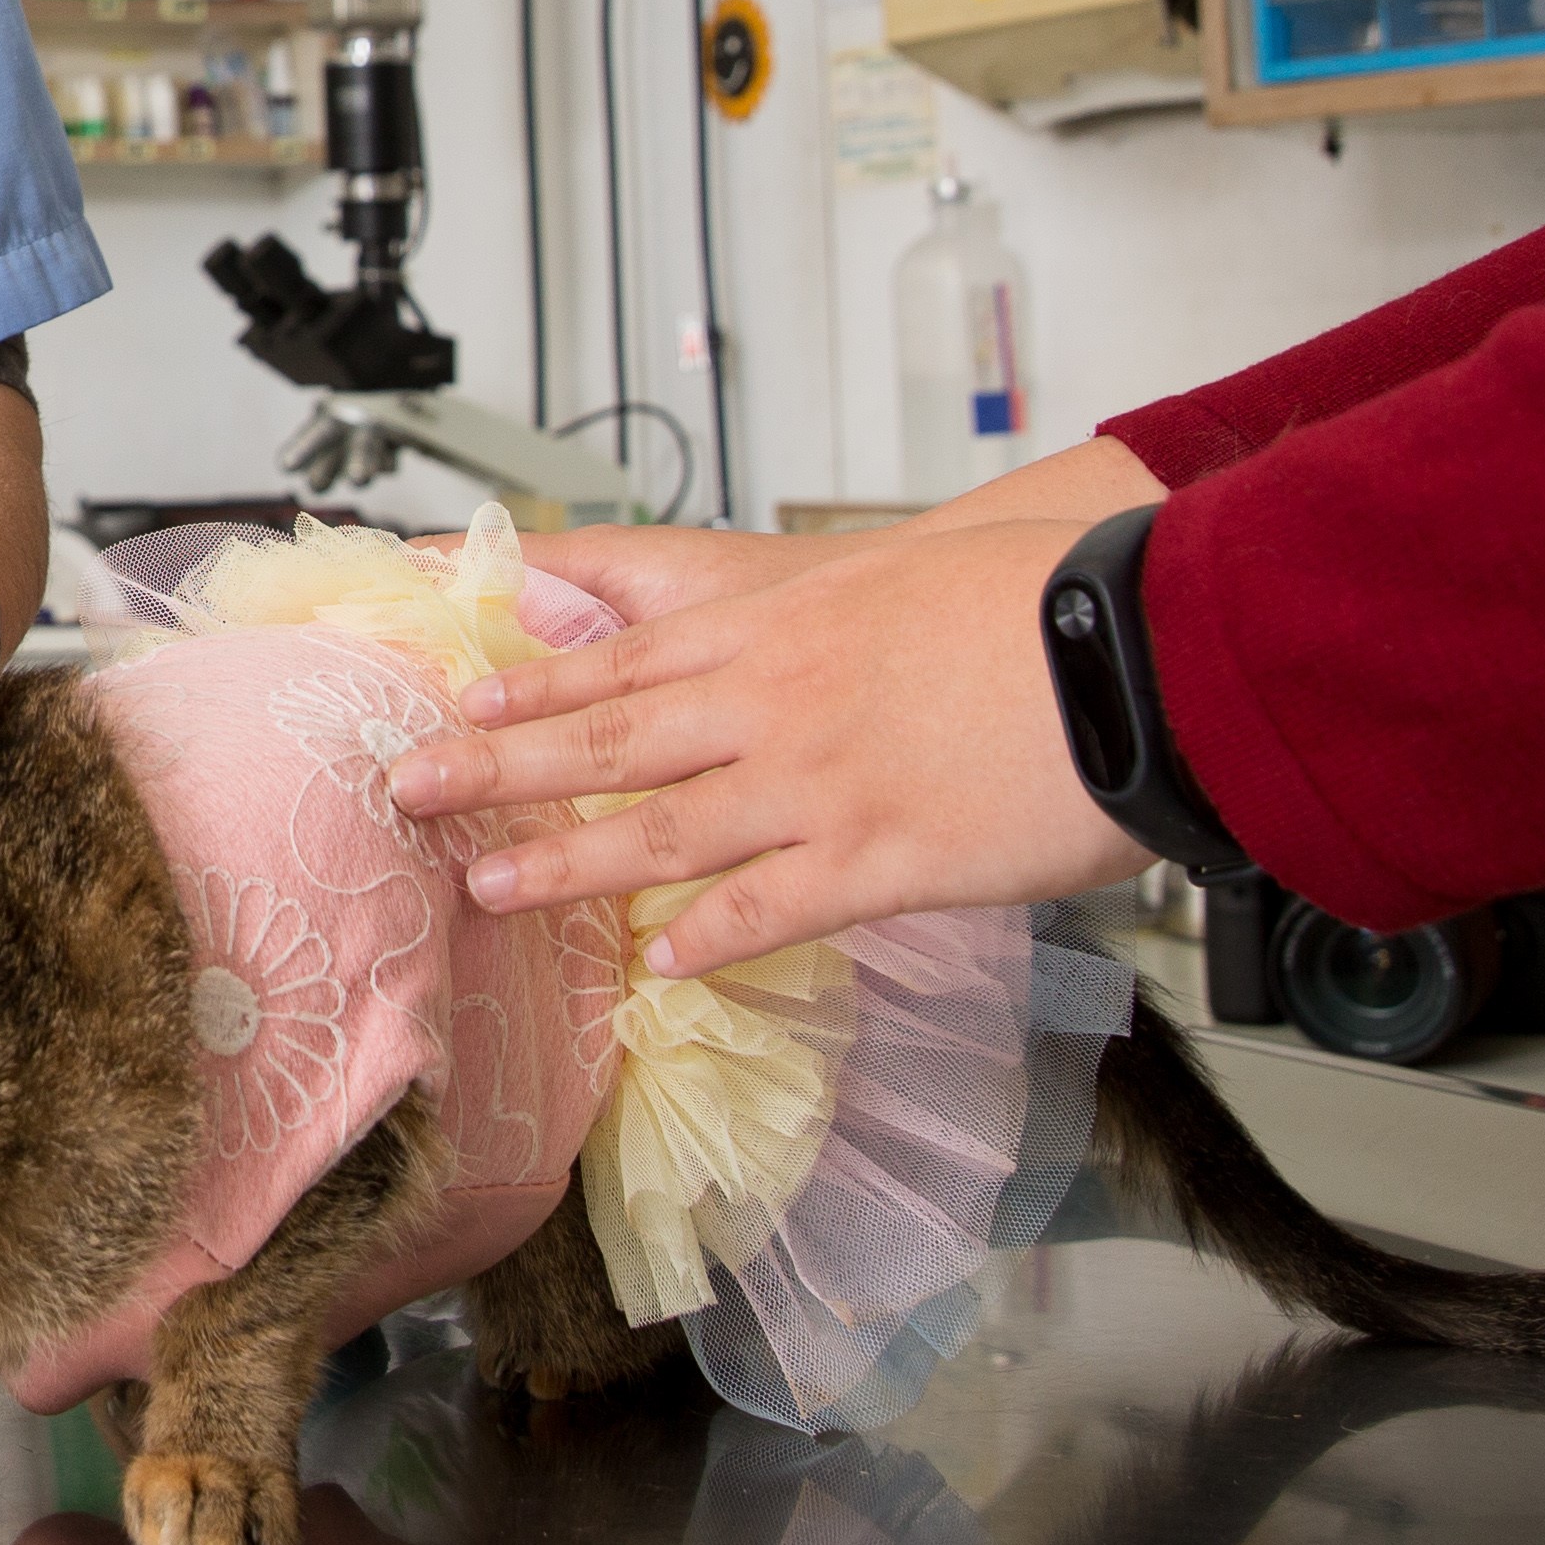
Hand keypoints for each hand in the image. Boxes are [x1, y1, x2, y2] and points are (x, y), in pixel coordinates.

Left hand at [383, 514, 1149, 973]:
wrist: (1132, 634)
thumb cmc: (1039, 595)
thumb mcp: (907, 577)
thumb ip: (829, 618)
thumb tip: (792, 641)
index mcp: (779, 628)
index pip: (626, 660)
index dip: (536, 688)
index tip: (461, 705)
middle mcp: (776, 703)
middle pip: (607, 740)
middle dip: (499, 769)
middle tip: (412, 789)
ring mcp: (821, 784)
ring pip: (662, 833)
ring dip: (569, 866)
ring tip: (490, 890)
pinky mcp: (885, 856)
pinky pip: (775, 909)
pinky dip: (712, 940)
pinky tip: (659, 967)